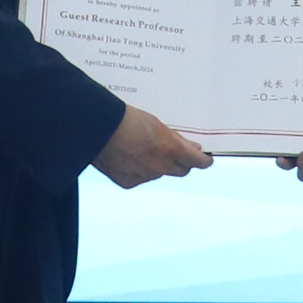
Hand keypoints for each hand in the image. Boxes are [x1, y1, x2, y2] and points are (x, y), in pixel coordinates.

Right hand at [95, 101, 211, 188]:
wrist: (97, 128)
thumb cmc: (127, 120)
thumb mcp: (157, 125)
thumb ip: (175, 139)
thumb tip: (190, 148)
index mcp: (171, 149)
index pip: (198, 162)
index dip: (203, 161)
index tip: (205, 160)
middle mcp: (161, 167)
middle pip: (181, 171)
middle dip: (181, 163)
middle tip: (178, 153)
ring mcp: (144, 177)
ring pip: (158, 174)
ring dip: (157, 165)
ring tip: (142, 149)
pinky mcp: (128, 183)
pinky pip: (140, 178)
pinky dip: (138, 171)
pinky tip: (128, 157)